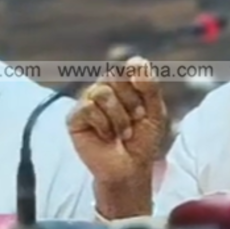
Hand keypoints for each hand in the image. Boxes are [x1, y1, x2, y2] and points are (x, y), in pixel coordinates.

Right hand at [67, 57, 166, 186]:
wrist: (131, 168)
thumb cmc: (143, 140)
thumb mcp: (154, 111)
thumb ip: (149, 86)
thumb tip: (135, 60)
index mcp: (123, 84)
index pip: (129, 66)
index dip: (140, 85)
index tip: (145, 107)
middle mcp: (103, 88)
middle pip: (114, 75)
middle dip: (131, 101)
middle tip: (136, 120)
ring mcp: (87, 102)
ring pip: (101, 92)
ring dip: (118, 117)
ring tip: (123, 133)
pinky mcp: (74, 118)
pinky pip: (87, 107)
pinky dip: (103, 124)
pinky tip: (107, 137)